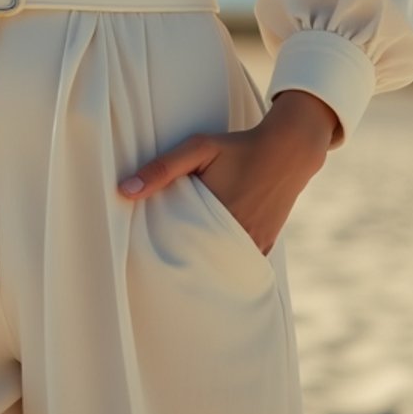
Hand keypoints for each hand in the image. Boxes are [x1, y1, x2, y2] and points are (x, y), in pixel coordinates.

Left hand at [116, 91, 336, 255]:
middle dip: (181, 262)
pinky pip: (240, 264)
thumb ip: (162, 168)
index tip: (146, 252)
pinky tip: (209, 258)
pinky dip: (225, 262)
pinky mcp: (265, 247)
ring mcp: (254, 246)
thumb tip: (124, 191)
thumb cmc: (237, 146)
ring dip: (204, 264)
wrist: (288, 150)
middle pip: (199, 262)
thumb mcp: (198, 148)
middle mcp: (238, 239)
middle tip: (160, 262)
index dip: (163, 252)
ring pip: (220, 266)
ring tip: (183, 262)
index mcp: (217, 218)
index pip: (180, 248)